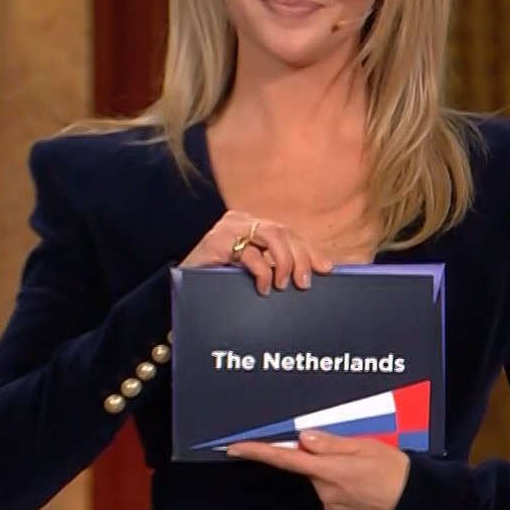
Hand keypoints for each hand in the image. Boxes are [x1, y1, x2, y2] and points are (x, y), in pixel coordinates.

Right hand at [181, 211, 333, 293]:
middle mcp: (242, 220)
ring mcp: (228, 229)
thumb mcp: (254, 271)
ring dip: (285, 261)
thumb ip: (277, 266)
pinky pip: (249, 253)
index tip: (327, 269)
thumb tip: (312, 275)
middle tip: (304, 283)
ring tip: (283, 284)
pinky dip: (262, 271)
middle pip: (284, 232)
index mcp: (254, 224)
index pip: (290, 233)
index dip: (310, 250)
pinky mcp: (215, 242)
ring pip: (272, 234)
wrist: (183, 288)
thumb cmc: (221, 281)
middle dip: (301, 258)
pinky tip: (263, 288)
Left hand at [224, 430, 410, 509]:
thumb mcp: (368, 446)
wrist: (417, 505)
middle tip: (356, 455)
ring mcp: (331, 508)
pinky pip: (334, 498)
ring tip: (367, 474)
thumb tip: (304, 440)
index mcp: (329, 470)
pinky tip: (366, 489)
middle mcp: (325, 492)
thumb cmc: (396, 471)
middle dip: (325, 461)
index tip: (234, 448)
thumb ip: (333, 443)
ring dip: (337, 476)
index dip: (258, 452)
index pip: (285, 460)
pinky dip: (345, 491)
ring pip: (324, 484)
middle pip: (312, 470)